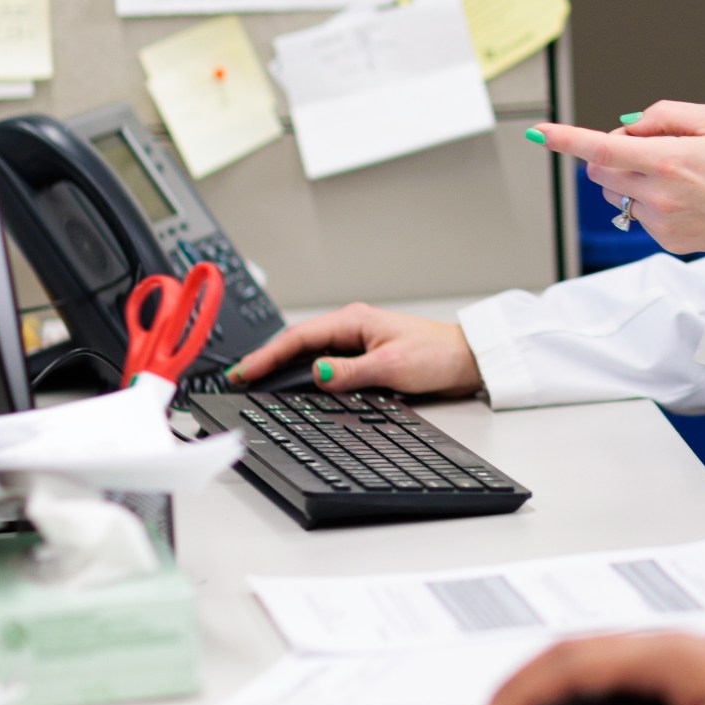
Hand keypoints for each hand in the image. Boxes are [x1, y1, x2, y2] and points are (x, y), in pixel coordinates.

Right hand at [222, 303, 479, 396]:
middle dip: (267, 359)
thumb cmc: (437, 355)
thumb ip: (351, 371)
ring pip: (310, 352)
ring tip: (256, 381)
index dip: (267, 356)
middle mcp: (352, 327)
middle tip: (238, 378)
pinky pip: (326, 362)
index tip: (243, 372)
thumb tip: (317, 374)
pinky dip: (305, 372)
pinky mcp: (364, 355)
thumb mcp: (391, 366)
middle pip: (298, 343)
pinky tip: (294, 384)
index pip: (298, 337)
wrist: (466, 359)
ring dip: (284, 365)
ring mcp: (357, 340)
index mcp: (353, 320)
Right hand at [479, 635, 704, 704]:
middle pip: (569, 653)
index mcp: (662, 655)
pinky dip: (571, 682)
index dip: (525, 695)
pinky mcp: (675, 664)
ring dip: (543, 681)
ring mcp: (666, 651)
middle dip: (520, 686)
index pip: (573, 667)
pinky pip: (606, 664)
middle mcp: (659, 644)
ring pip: (585, 655)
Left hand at [528, 102, 704, 255]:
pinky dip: (649, 201)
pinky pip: (637, 214)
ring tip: (676, 176)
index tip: (540, 133)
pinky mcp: (665, 240)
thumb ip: (664, 114)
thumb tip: (625, 127)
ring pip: (615, 193)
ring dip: (629, 178)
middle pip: (601, 169)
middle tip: (654, 147)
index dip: (566, 139)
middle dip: (612, 153)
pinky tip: (685, 198)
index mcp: (670, 160)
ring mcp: (660, 222)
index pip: (602, 148)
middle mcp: (660, 194)